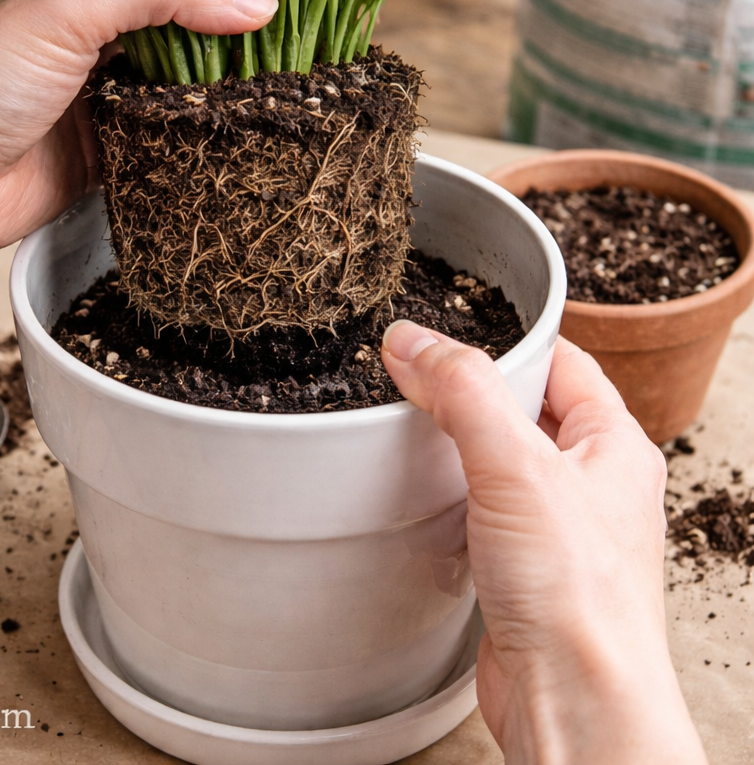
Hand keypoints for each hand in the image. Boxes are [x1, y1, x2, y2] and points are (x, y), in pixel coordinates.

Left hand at [0, 0, 276, 468]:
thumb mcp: (68, 5)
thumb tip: (260, 3)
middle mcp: (105, 40)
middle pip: (194, 34)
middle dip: (243, 44)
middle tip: (310, 52)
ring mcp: (112, 101)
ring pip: (192, 93)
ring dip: (232, 98)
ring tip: (297, 95)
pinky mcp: (116, 157)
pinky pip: (176, 147)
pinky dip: (208, 146)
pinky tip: (252, 144)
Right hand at [381, 323, 706, 764]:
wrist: (575, 701)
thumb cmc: (577, 596)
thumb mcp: (518, 467)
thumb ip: (464, 393)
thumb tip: (413, 340)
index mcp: (614, 446)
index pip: (564, 364)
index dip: (512, 341)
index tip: (455, 326)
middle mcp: (591, 484)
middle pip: (528, 409)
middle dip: (475, 390)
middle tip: (421, 371)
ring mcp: (558, 527)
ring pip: (503, 461)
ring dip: (460, 443)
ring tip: (415, 423)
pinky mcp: (524, 567)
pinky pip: (485, 509)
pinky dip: (453, 494)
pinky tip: (425, 495)